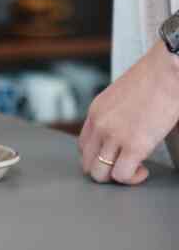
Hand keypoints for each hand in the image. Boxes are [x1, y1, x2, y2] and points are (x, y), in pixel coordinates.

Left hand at [78, 40, 178, 184]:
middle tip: (124, 167)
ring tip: (135, 168)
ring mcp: (114, 136)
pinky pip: (122, 176)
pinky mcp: (134, 146)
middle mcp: (99, 124)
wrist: (166, 70)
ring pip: (100, 174)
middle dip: (106, 171)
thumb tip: (123, 129)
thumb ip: (115, 115)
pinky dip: (132, 179)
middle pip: (88, 163)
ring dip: (118, 177)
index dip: (98, 157)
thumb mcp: (120, 97)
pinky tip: (143, 170)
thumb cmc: (151, 80)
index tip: (114, 158)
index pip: (83, 146)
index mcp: (96, 111)